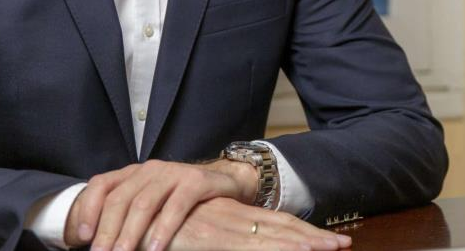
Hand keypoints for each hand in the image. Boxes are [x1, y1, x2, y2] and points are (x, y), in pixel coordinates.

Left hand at [65, 158, 257, 250]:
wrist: (226, 181)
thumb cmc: (182, 199)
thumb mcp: (152, 203)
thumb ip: (128, 215)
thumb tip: (100, 243)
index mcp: (133, 173)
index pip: (102, 185)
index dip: (88, 209)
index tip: (82, 237)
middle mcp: (150, 170)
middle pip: (120, 199)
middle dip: (107, 231)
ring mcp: (173, 173)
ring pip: (144, 204)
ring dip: (131, 234)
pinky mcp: (196, 181)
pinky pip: (176, 206)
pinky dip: (164, 229)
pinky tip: (156, 249)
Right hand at [152, 197, 351, 250]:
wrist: (119, 223)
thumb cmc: (154, 235)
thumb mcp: (193, 238)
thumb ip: (216, 239)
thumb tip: (238, 244)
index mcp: (227, 217)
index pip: (273, 224)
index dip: (301, 233)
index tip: (331, 242)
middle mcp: (228, 218)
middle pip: (279, 227)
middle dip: (312, 238)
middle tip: (344, 245)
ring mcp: (220, 227)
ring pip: (269, 235)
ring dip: (300, 243)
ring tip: (330, 248)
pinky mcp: (207, 238)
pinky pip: (245, 245)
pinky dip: (271, 248)